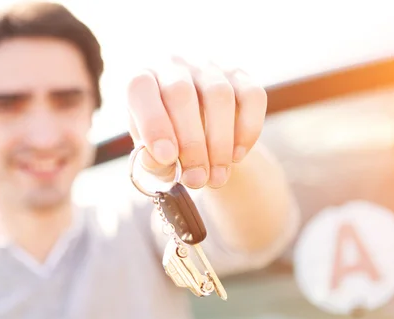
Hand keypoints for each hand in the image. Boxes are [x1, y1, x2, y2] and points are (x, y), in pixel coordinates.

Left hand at [126, 56, 267, 188]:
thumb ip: (151, 161)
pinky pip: (252, 96)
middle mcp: (173, 65)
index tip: (167, 158)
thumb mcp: (153, 157)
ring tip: (217, 177)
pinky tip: (236, 156)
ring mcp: (209, 68)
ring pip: (220, 95)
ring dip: (220, 143)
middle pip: (182, 94)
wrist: (199, 138)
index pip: (141, 88)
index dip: (153, 123)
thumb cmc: (168, 145)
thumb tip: (159, 159)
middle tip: (197, 178)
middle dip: (191, 143)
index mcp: (142, 80)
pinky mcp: (241, 76)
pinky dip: (247, 130)